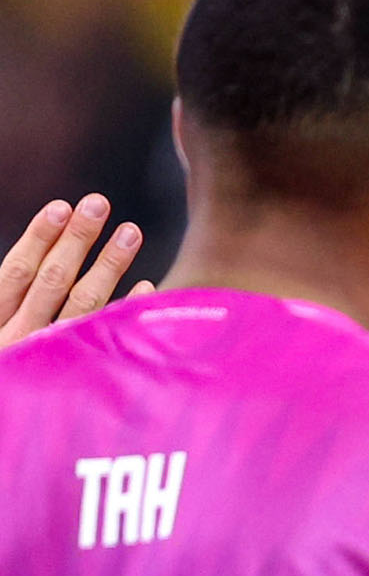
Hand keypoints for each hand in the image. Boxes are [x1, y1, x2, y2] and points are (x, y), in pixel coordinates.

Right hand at [0, 195, 153, 350]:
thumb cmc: (7, 353)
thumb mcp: (1, 318)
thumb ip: (15, 294)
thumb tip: (43, 247)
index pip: (18, 272)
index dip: (38, 238)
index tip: (61, 207)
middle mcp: (20, 337)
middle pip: (53, 281)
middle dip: (76, 239)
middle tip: (98, 204)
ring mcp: (52, 355)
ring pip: (83, 304)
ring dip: (109, 265)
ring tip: (131, 232)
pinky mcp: (80, 371)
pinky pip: (109, 337)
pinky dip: (127, 309)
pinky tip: (147, 285)